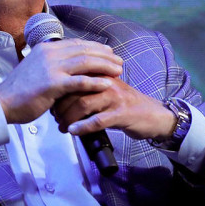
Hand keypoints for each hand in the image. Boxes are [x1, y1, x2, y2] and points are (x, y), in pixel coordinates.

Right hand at [0, 39, 122, 123]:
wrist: (2, 103)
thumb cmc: (18, 91)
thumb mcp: (35, 70)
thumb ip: (50, 65)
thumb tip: (65, 66)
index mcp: (45, 49)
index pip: (77, 43)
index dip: (96, 47)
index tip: (109, 52)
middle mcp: (49, 54)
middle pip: (85, 50)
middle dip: (105, 55)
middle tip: (119, 60)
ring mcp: (51, 68)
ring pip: (86, 63)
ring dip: (105, 66)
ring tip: (119, 70)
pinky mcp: (53, 84)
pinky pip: (80, 82)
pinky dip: (96, 82)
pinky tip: (107, 84)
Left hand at [52, 79, 177, 140]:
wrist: (153, 115)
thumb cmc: (124, 105)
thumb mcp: (104, 93)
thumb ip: (85, 91)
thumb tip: (59, 100)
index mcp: (100, 74)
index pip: (72, 77)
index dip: (58, 92)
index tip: (51, 103)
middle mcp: (106, 82)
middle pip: (74, 90)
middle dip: (59, 106)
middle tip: (54, 118)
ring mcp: (114, 97)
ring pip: (83, 104)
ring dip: (68, 118)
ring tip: (62, 127)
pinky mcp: (121, 113)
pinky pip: (98, 120)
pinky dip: (83, 126)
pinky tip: (73, 131)